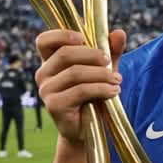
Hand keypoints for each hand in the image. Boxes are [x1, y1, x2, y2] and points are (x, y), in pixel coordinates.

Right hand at [35, 28, 125, 142]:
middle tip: (109, 62)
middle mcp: (43, 74)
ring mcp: (46, 90)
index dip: (61, 35)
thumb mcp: (103, 69)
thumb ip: (110, 51)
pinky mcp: (54, 106)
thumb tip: (119, 33)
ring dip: (101, 75)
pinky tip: (114, 92)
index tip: (83, 37)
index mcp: (50, 61)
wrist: (88, 129)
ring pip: (75, 73)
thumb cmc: (93, 95)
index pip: (44, 41)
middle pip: (65, 54)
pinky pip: (80, 91)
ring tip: (117, 81)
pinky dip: (101, 89)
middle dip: (92, 55)